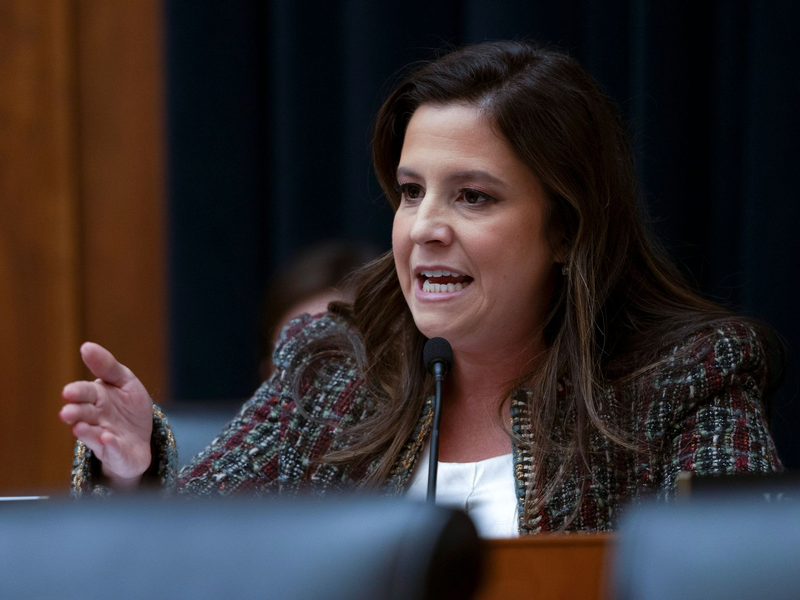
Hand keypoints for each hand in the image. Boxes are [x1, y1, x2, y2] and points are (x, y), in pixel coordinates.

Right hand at [59, 343, 153, 489]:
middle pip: (83, 414)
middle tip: (67, 412)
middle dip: (75, 412)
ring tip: (78, 427)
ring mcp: (103, 437)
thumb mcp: (125, 382)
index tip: (68, 392)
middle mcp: (95, 418)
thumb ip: (108, 366)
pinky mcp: (115, 453)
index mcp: (96, 397)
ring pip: (91, 434)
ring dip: (85, 431)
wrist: (140, 440)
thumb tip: (86, 346)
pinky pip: (112, 450)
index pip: (84, 392)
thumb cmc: (129, 408)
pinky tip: (107, 438)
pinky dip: (110, 445)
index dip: (77, 392)